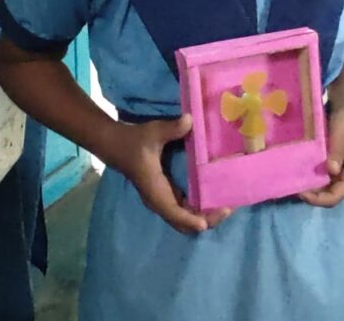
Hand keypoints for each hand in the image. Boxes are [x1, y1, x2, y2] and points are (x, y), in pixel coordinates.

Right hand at [113, 116, 232, 233]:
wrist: (115, 144)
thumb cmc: (134, 140)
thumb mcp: (152, 132)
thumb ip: (171, 128)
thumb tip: (189, 120)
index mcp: (154, 189)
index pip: (171, 211)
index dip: (188, 219)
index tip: (203, 223)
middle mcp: (158, 199)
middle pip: (182, 222)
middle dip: (204, 220)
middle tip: (228, 209)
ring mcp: (162, 199)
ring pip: (184, 218)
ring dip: (204, 216)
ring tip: (226, 206)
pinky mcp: (166, 194)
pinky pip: (184, 210)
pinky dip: (199, 210)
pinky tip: (215, 200)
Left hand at [300, 105, 343, 207]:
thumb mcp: (341, 138)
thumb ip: (336, 155)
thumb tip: (331, 171)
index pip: (333, 198)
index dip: (316, 199)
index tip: (300, 191)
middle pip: (325, 195)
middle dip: (309, 194)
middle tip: (291, 185)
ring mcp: (336, 170)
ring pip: (319, 187)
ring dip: (306, 185)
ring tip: (290, 179)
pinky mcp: (328, 161)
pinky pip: (316, 175)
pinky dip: (306, 175)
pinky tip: (295, 170)